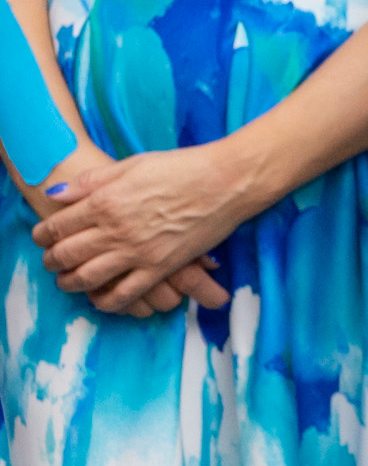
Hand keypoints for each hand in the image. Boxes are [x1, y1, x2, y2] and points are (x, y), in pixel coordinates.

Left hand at [35, 142, 252, 314]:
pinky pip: (124, 295)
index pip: (58, 226)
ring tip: (69, 280)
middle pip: (66, 254)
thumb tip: (57, 194)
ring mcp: (137, 252)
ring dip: (70, 282)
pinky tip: (101, 297)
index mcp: (107, 201)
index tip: (42, 237)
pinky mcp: (160, 268)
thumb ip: (93, 180)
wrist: (228, 180)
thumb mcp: (134, 164)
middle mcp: (116, 230)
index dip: (43, 234)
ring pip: (87, 278)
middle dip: (51, 260)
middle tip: (51, 261)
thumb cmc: (184, 166)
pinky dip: (105, 301)